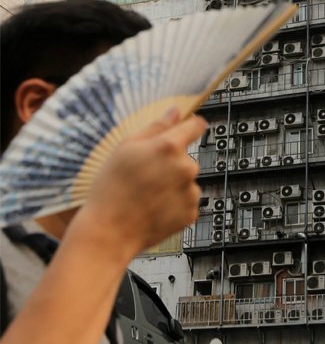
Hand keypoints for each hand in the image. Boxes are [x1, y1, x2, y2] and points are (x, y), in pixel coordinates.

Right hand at [71, 108, 206, 263]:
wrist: (109, 232)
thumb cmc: (111, 189)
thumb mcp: (125, 148)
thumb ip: (155, 127)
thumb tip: (176, 111)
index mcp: (169, 147)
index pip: (195, 126)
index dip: (190, 126)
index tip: (187, 128)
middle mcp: (185, 168)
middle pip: (186, 157)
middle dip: (171, 162)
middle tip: (145, 174)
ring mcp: (190, 192)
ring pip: (186, 180)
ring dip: (173, 184)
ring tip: (146, 194)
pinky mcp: (191, 213)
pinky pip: (186, 201)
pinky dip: (174, 203)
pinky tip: (153, 207)